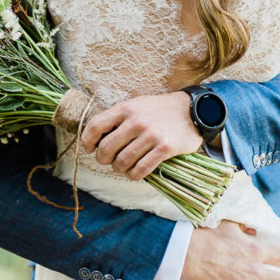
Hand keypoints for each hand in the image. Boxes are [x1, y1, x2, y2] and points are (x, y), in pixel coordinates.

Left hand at [81, 91, 202, 179]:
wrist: (193, 110)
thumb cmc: (160, 110)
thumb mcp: (137, 105)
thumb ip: (118, 118)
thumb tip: (97, 140)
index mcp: (126, 108)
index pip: (95, 125)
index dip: (87, 140)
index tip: (90, 149)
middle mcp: (136, 121)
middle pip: (106, 149)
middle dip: (103, 160)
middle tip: (109, 161)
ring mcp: (150, 135)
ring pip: (122, 162)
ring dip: (120, 169)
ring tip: (124, 167)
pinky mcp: (164, 148)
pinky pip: (141, 170)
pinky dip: (134, 175)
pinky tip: (135, 172)